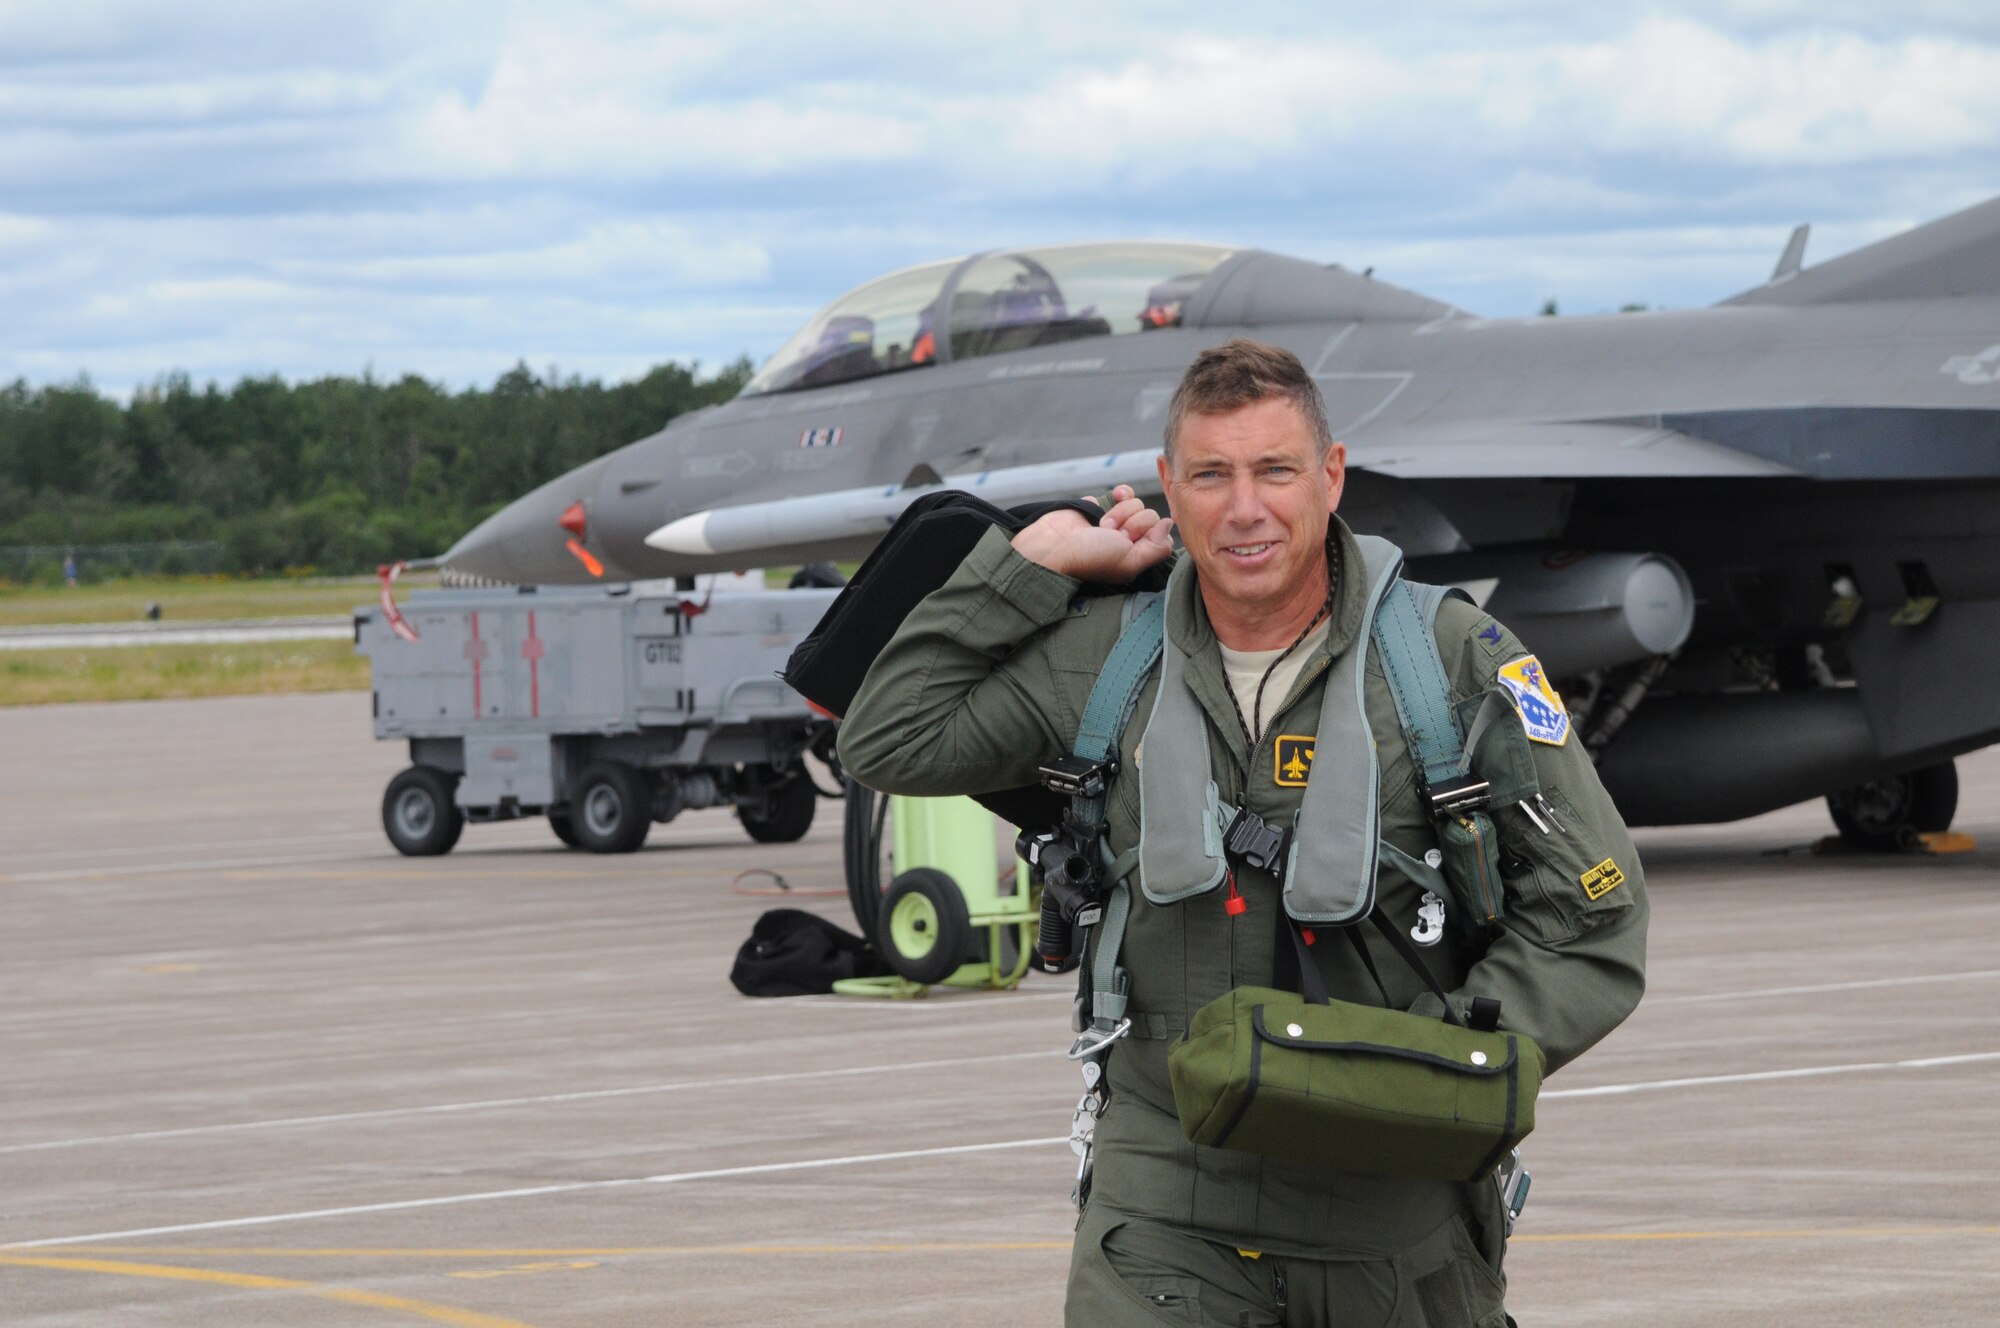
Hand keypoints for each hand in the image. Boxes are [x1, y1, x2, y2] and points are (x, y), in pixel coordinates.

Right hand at [1011, 485, 1174, 581]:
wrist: (1054, 543)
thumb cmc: (1090, 557)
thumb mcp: (1129, 562)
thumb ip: (1156, 548)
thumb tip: (1169, 524)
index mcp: (1137, 556)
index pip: (1162, 535)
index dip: (1148, 534)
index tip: (1129, 543)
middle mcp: (1130, 539)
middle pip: (1150, 516)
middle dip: (1130, 524)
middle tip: (1110, 536)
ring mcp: (1118, 521)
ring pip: (1137, 503)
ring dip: (1118, 513)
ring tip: (1100, 527)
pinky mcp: (1105, 505)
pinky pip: (1125, 492)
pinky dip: (1120, 493)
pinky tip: (1114, 497)